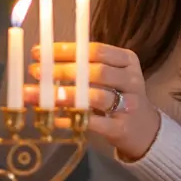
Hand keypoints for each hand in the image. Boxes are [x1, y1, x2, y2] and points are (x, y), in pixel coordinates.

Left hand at [24, 42, 161, 160]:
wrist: (144, 130)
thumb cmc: (118, 95)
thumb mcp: (108, 75)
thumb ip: (82, 66)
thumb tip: (41, 59)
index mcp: (127, 60)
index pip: (95, 50)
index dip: (66, 50)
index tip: (39, 52)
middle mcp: (132, 80)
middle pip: (97, 71)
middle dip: (64, 71)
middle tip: (36, 72)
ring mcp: (130, 105)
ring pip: (97, 96)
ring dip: (66, 95)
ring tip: (41, 95)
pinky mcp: (122, 128)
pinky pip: (94, 123)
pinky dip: (72, 119)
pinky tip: (54, 118)